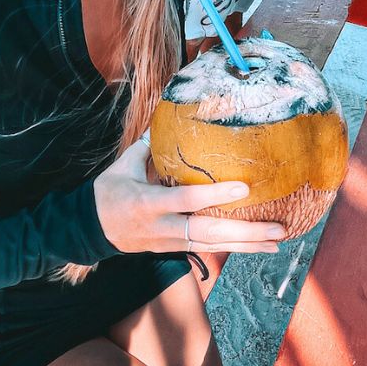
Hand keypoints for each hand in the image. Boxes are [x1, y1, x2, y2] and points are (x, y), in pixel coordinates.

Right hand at [93, 137, 285, 254]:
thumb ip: (149, 145)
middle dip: (244, 231)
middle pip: (207, 232)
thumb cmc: (108, 192)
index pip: (186, 199)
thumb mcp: (123, 165)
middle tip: (277, 226)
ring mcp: (169, 242)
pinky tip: (260, 245)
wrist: (88, 230)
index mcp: (147, 202)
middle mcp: (162, 227)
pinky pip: (209, 248)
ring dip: (247, 244)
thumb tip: (171, 116)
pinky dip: (236, 246)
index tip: (243, 188)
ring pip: (212, 245)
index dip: (214, 196)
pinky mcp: (174, 249)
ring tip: (278, 238)